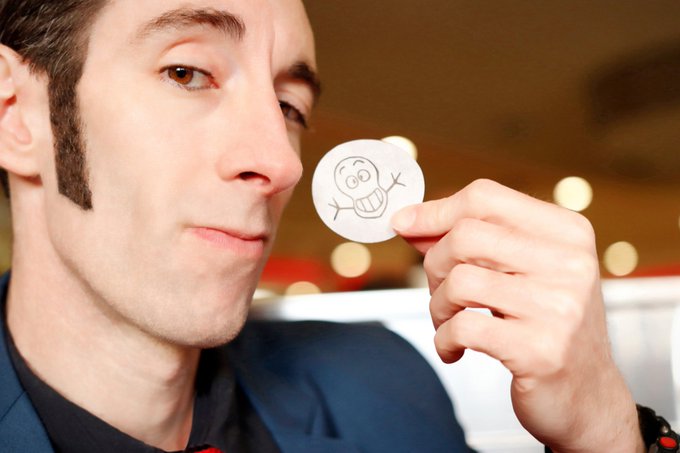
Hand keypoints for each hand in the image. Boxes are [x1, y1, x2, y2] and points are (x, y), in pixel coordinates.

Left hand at [391, 179, 643, 452]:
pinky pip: (463, 327)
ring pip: (460, 282)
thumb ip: (470, 241)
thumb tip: (410, 219)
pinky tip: (455, 348)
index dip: (435, 211)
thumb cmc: (546, 326)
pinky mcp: (540, 350)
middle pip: (466, 235)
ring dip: (438, 306)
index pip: (485, 198)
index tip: (405, 225)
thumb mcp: (519, 271)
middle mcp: (569, 263)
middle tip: (441, 291)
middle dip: (435, 265)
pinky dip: (444, 339)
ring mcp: (558, 307)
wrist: (586, 394)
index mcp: (566, 232)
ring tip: (449, 322)